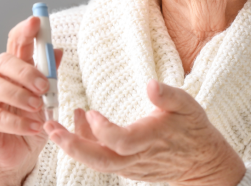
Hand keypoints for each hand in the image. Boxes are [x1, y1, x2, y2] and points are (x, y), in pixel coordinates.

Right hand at [0, 16, 62, 185]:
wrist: (20, 152)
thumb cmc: (34, 118)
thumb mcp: (48, 96)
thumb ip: (51, 73)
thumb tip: (58, 50)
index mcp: (16, 68)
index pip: (17, 42)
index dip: (26, 30)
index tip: (37, 20)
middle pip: (4, 61)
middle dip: (26, 71)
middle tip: (44, 85)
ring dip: (21, 96)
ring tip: (39, 107)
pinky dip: (17, 121)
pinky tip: (34, 125)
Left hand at [44, 80, 244, 185]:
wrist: (200, 161)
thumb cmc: (193, 129)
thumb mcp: (187, 105)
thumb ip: (167, 95)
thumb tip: (150, 84)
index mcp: (150, 139)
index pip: (120, 141)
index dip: (101, 129)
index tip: (89, 112)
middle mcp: (136, 157)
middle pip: (99, 159)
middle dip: (71, 146)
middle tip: (50, 129)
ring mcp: (130, 165)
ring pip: (97, 161)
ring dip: (74, 145)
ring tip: (56, 125)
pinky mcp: (128, 166)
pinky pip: (103, 158)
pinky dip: (87, 144)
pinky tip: (81, 124)